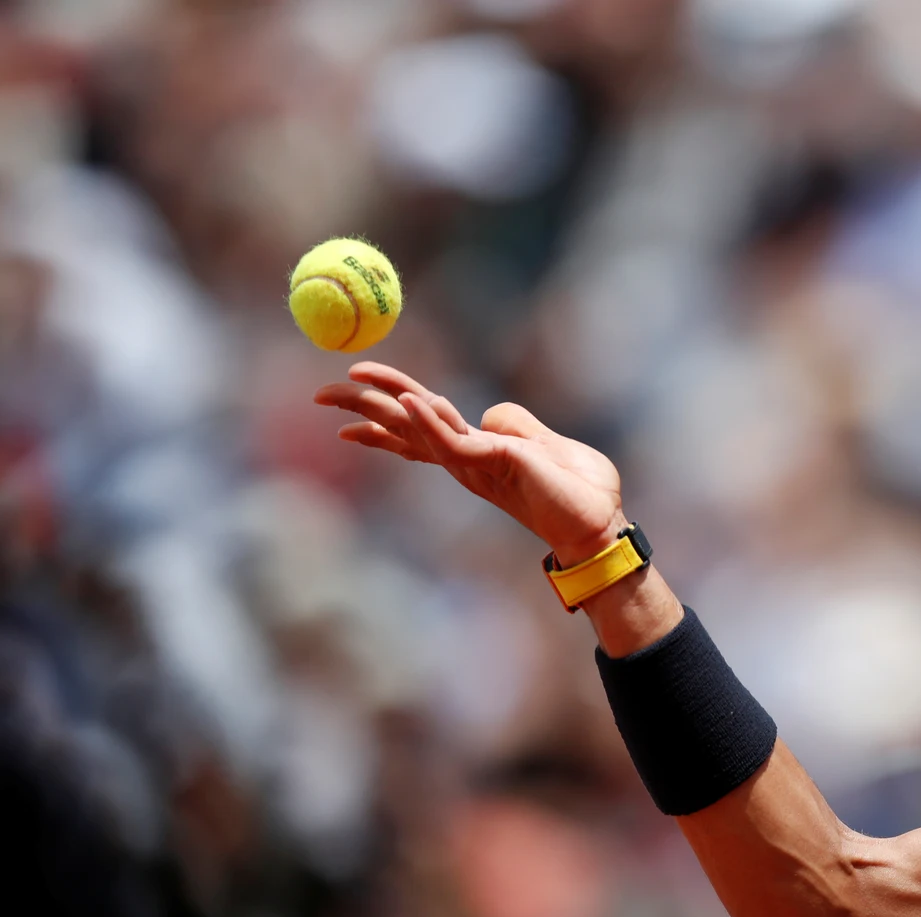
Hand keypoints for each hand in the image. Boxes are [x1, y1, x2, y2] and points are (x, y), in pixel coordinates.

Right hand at [314, 362, 625, 563]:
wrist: (601, 526)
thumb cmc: (579, 492)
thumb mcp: (546, 444)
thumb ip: (515, 425)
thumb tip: (490, 415)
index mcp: (476, 453)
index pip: (420, 428)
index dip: (383, 412)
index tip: (350, 393)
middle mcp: (467, 461)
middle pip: (405, 427)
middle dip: (362, 408)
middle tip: (318, 394)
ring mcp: (477, 463)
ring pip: (418, 429)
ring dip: (382, 406)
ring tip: (347, 385)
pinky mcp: (495, 463)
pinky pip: (453, 440)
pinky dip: (429, 420)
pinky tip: (409, 402)